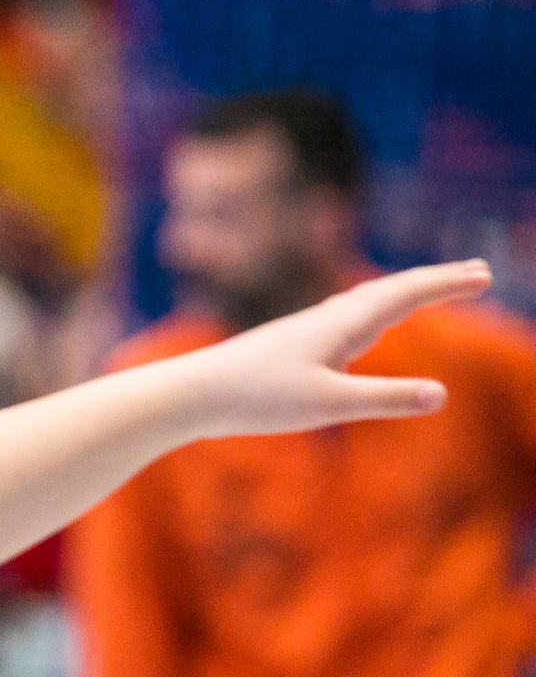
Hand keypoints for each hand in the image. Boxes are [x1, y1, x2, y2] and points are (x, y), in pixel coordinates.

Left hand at [176, 260, 489, 440]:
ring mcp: (304, 331)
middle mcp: (325, 319)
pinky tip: (358, 326)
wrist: (190, 395)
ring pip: (364, 302)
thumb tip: (442, 395)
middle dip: (435, 281)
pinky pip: (341, 320)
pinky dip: (368, 312)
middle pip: (390, 291)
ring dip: (403, 292)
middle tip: (477, 272)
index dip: (447, 283)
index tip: (486, 273)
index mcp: (341, 325)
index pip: (406, 294)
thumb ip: (385, 398)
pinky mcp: (287, 348)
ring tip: (429, 288)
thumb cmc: (255, 400)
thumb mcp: (328, 404)